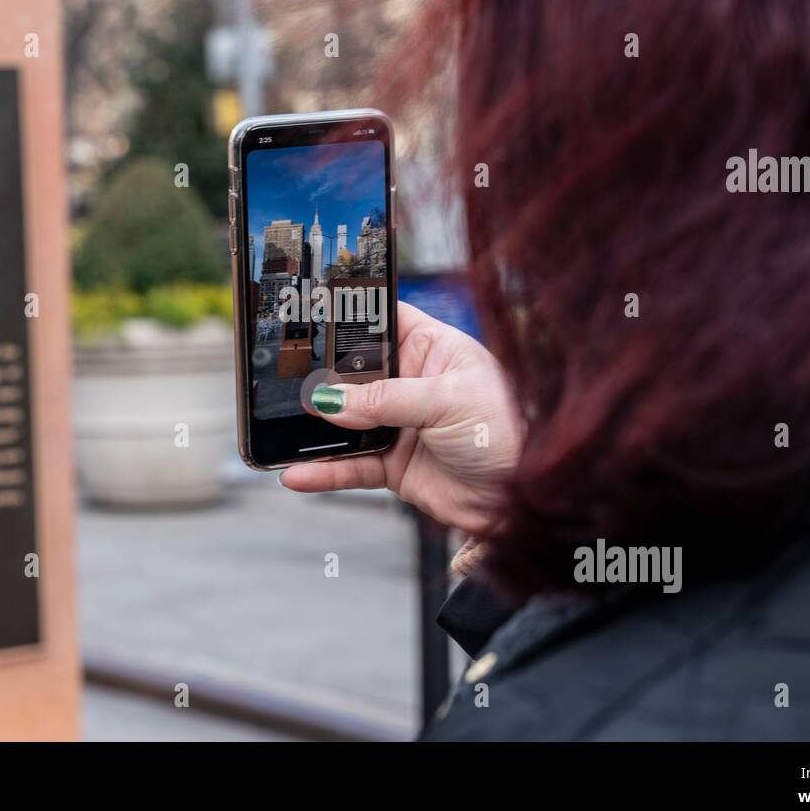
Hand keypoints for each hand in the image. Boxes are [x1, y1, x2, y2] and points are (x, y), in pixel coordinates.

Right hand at [279, 301, 520, 532]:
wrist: (529, 499)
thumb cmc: (510, 431)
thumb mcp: (447, 400)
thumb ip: (384, 399)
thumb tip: (330, 400)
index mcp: (434, 348)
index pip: (383, 318)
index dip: (350, 314)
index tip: (308, 311)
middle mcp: (414, 383)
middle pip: (354, 371)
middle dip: (321, 376)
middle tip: (285, 377)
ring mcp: (402, 425)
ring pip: (346, 421)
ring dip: (316, 427)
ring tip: (281, 427)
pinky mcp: (396, 466)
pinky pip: (351, 466)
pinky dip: (324, 472)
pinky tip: (298, 474)